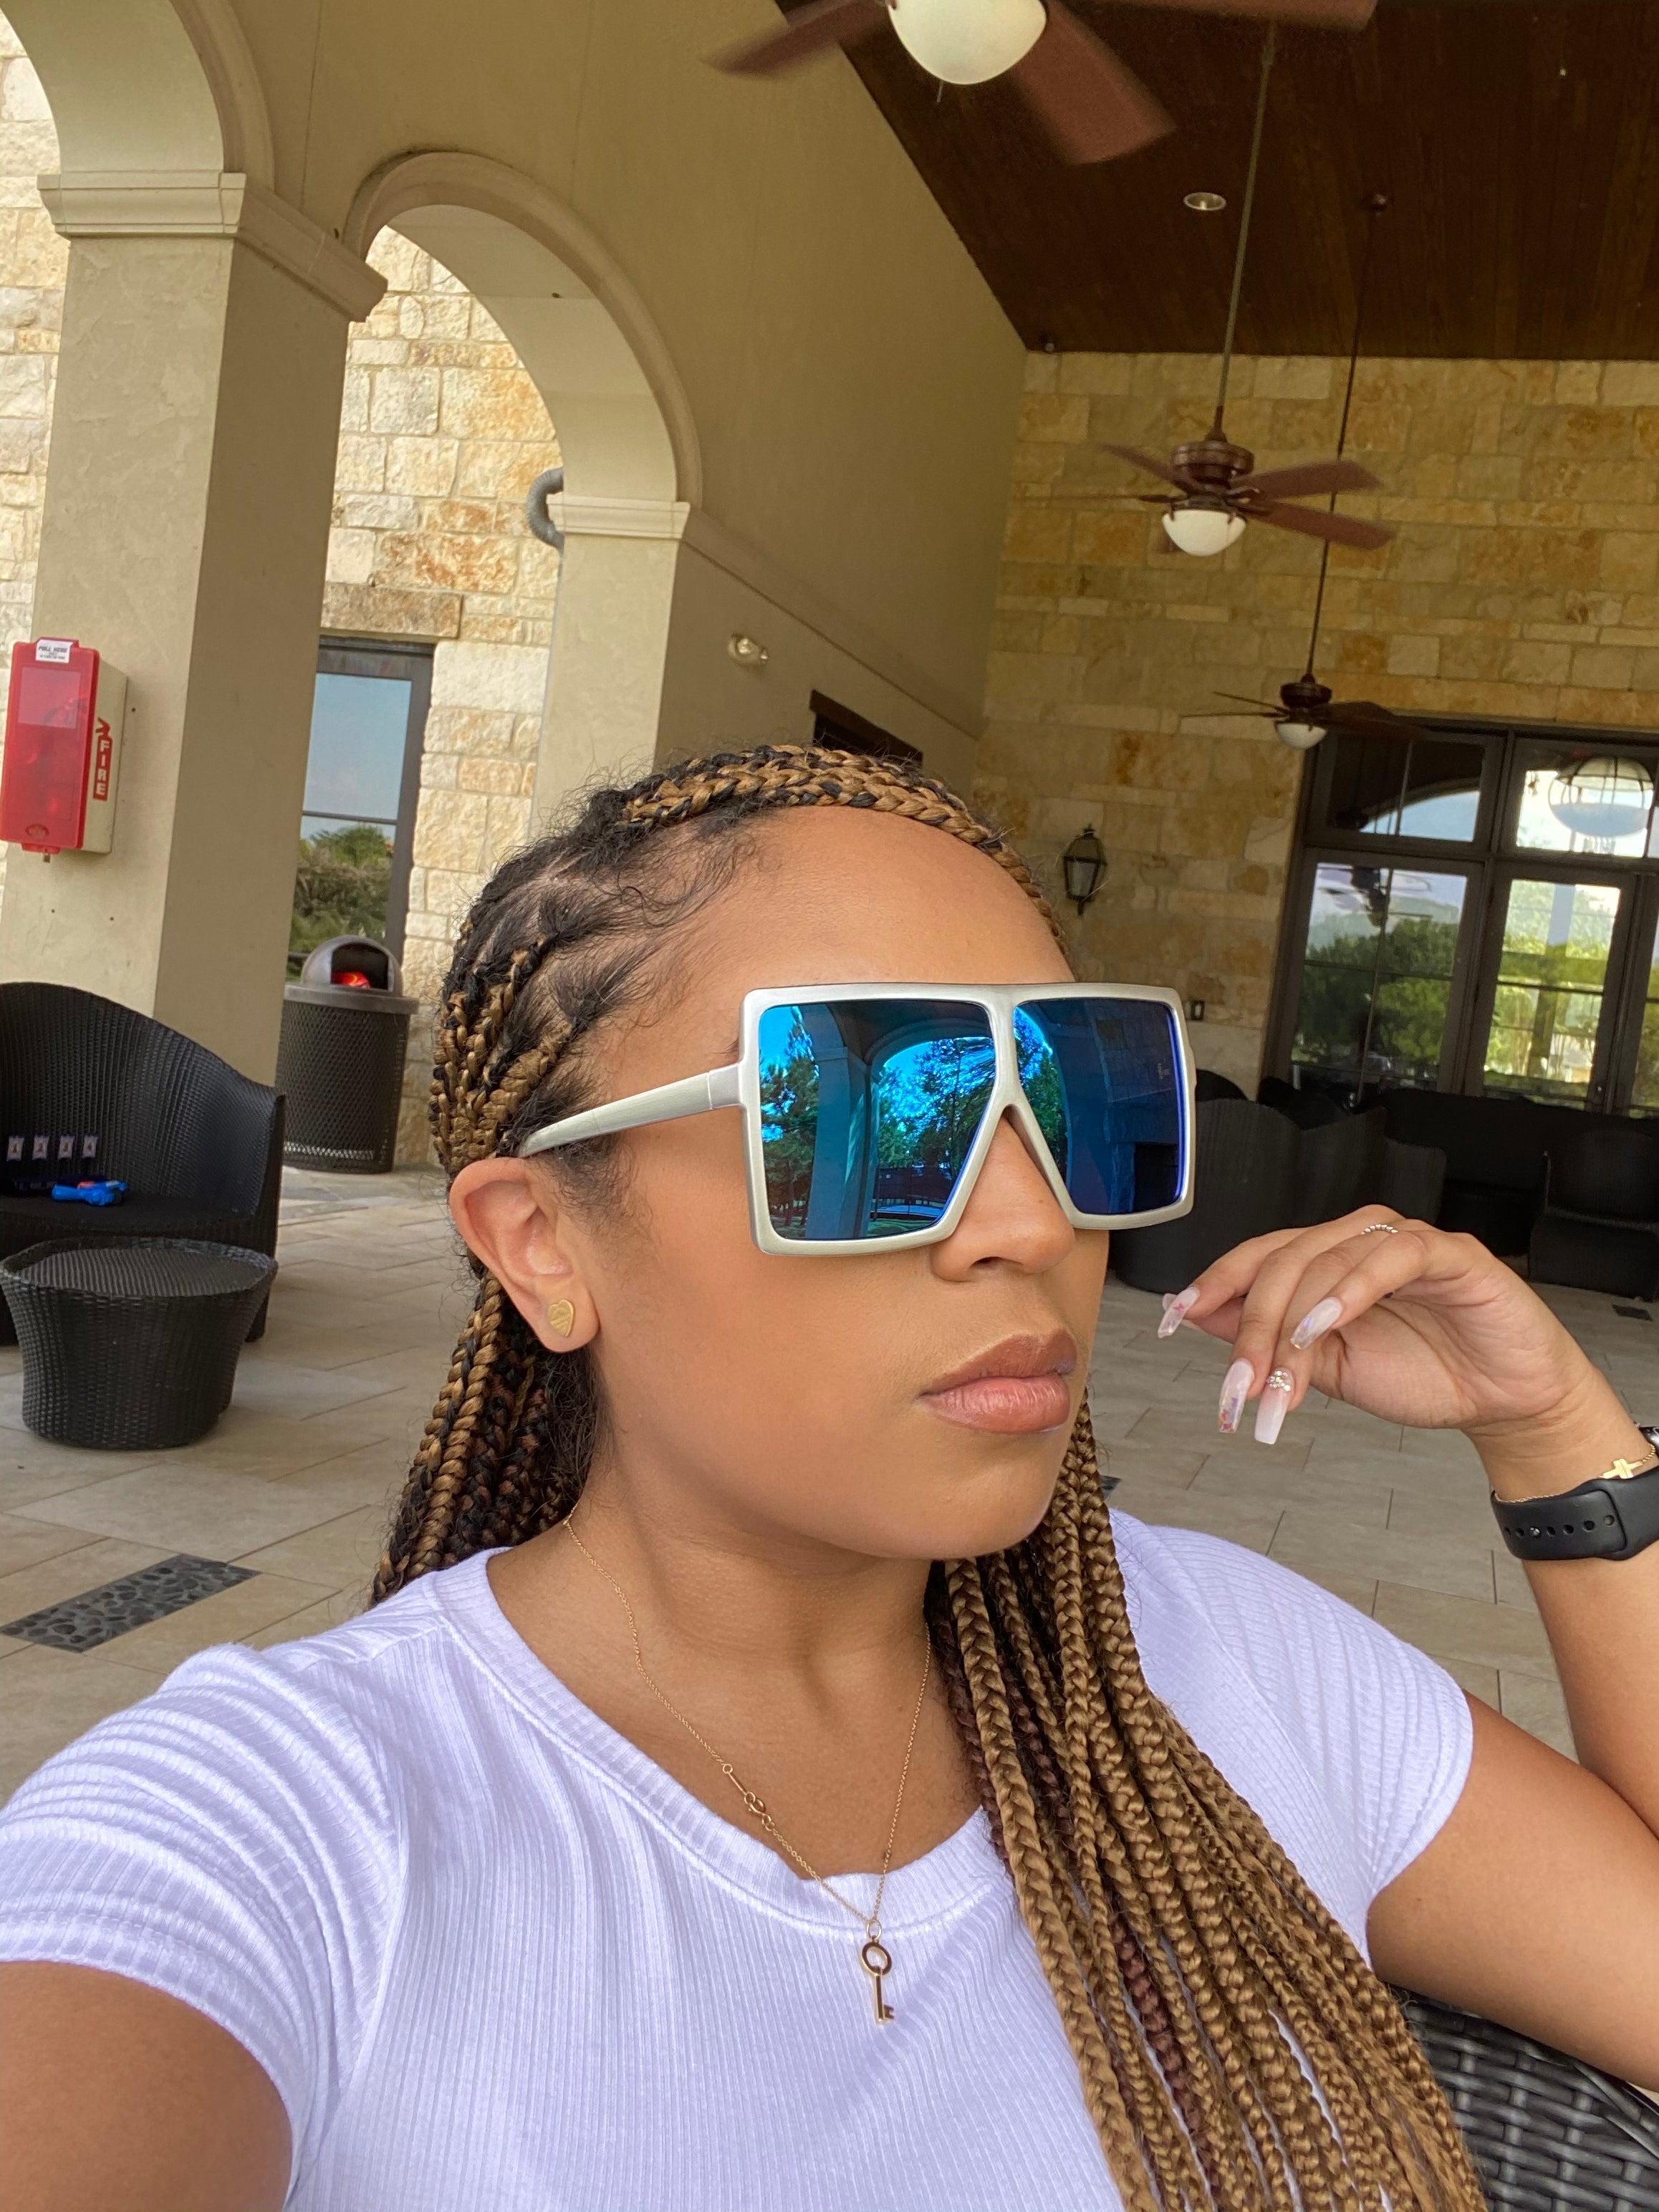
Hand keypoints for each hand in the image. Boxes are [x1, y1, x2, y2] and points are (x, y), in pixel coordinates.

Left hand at [1160, 1208, 1645, 1495]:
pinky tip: (1321, 1326)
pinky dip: (1349, 1290)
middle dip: (1251, 1329)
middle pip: (1282, 1263)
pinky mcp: (1449, 1252)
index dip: (1212, 1283)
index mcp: (1325, 1262)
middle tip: (1238, 1388)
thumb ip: (1269, 1338)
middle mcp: (1357, 1241)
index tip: (1171, 1319)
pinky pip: (1389, 1256)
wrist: (1503, 1401)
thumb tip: (1197, 1314)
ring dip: (1290, 1323)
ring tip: (1277, 1382)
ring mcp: (1402, 1241)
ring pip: (1325, 1259)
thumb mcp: (1326, 1365)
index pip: (1256, 1258)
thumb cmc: (1423, 1374)